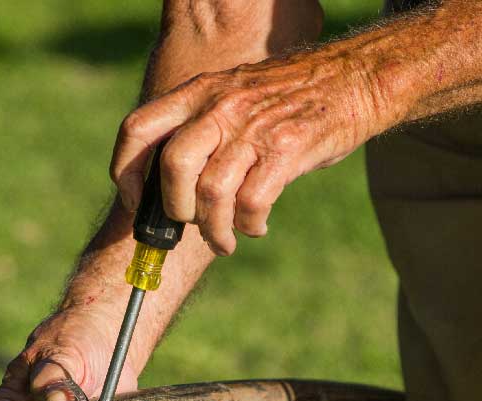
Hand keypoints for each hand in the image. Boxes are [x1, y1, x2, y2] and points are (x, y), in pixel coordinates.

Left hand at [111, 43, 392, 255]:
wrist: (355, 79)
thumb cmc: (290, 98)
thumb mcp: (234, 93)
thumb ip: (202, 127)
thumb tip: (170, 186)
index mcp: (199, 92)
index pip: (139, 129)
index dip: (126, 172)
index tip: (137, 203)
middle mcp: (221, 106)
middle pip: (172, 166)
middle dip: (176, 209)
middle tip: (191, 224)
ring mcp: (254, 128)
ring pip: (211, 193)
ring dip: (215, 229)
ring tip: (225, 239)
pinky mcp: (287, 150)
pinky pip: (252, 203)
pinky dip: (249, 225)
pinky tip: (256, 226)